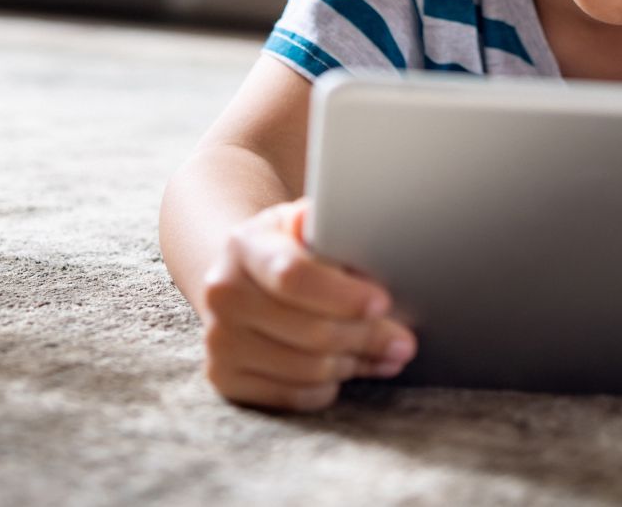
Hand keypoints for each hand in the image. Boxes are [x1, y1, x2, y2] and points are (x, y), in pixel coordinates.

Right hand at [196, 198, 416, 411]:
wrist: (239, 281)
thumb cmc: (289, 251)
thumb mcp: (307, 226)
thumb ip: (335, 229)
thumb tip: (374, 243)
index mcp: (244, 245)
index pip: (294, 277)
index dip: (343, 296)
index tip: (382, 303)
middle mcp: (221, 292)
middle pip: (309, 331)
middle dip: (367, 338)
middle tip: (403, 342)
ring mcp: (219, 340)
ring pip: (307, 369)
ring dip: (354, 363)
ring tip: (380, 353)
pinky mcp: (224, 378)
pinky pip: (294, 396)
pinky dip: (329, 387)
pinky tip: (343, 367)